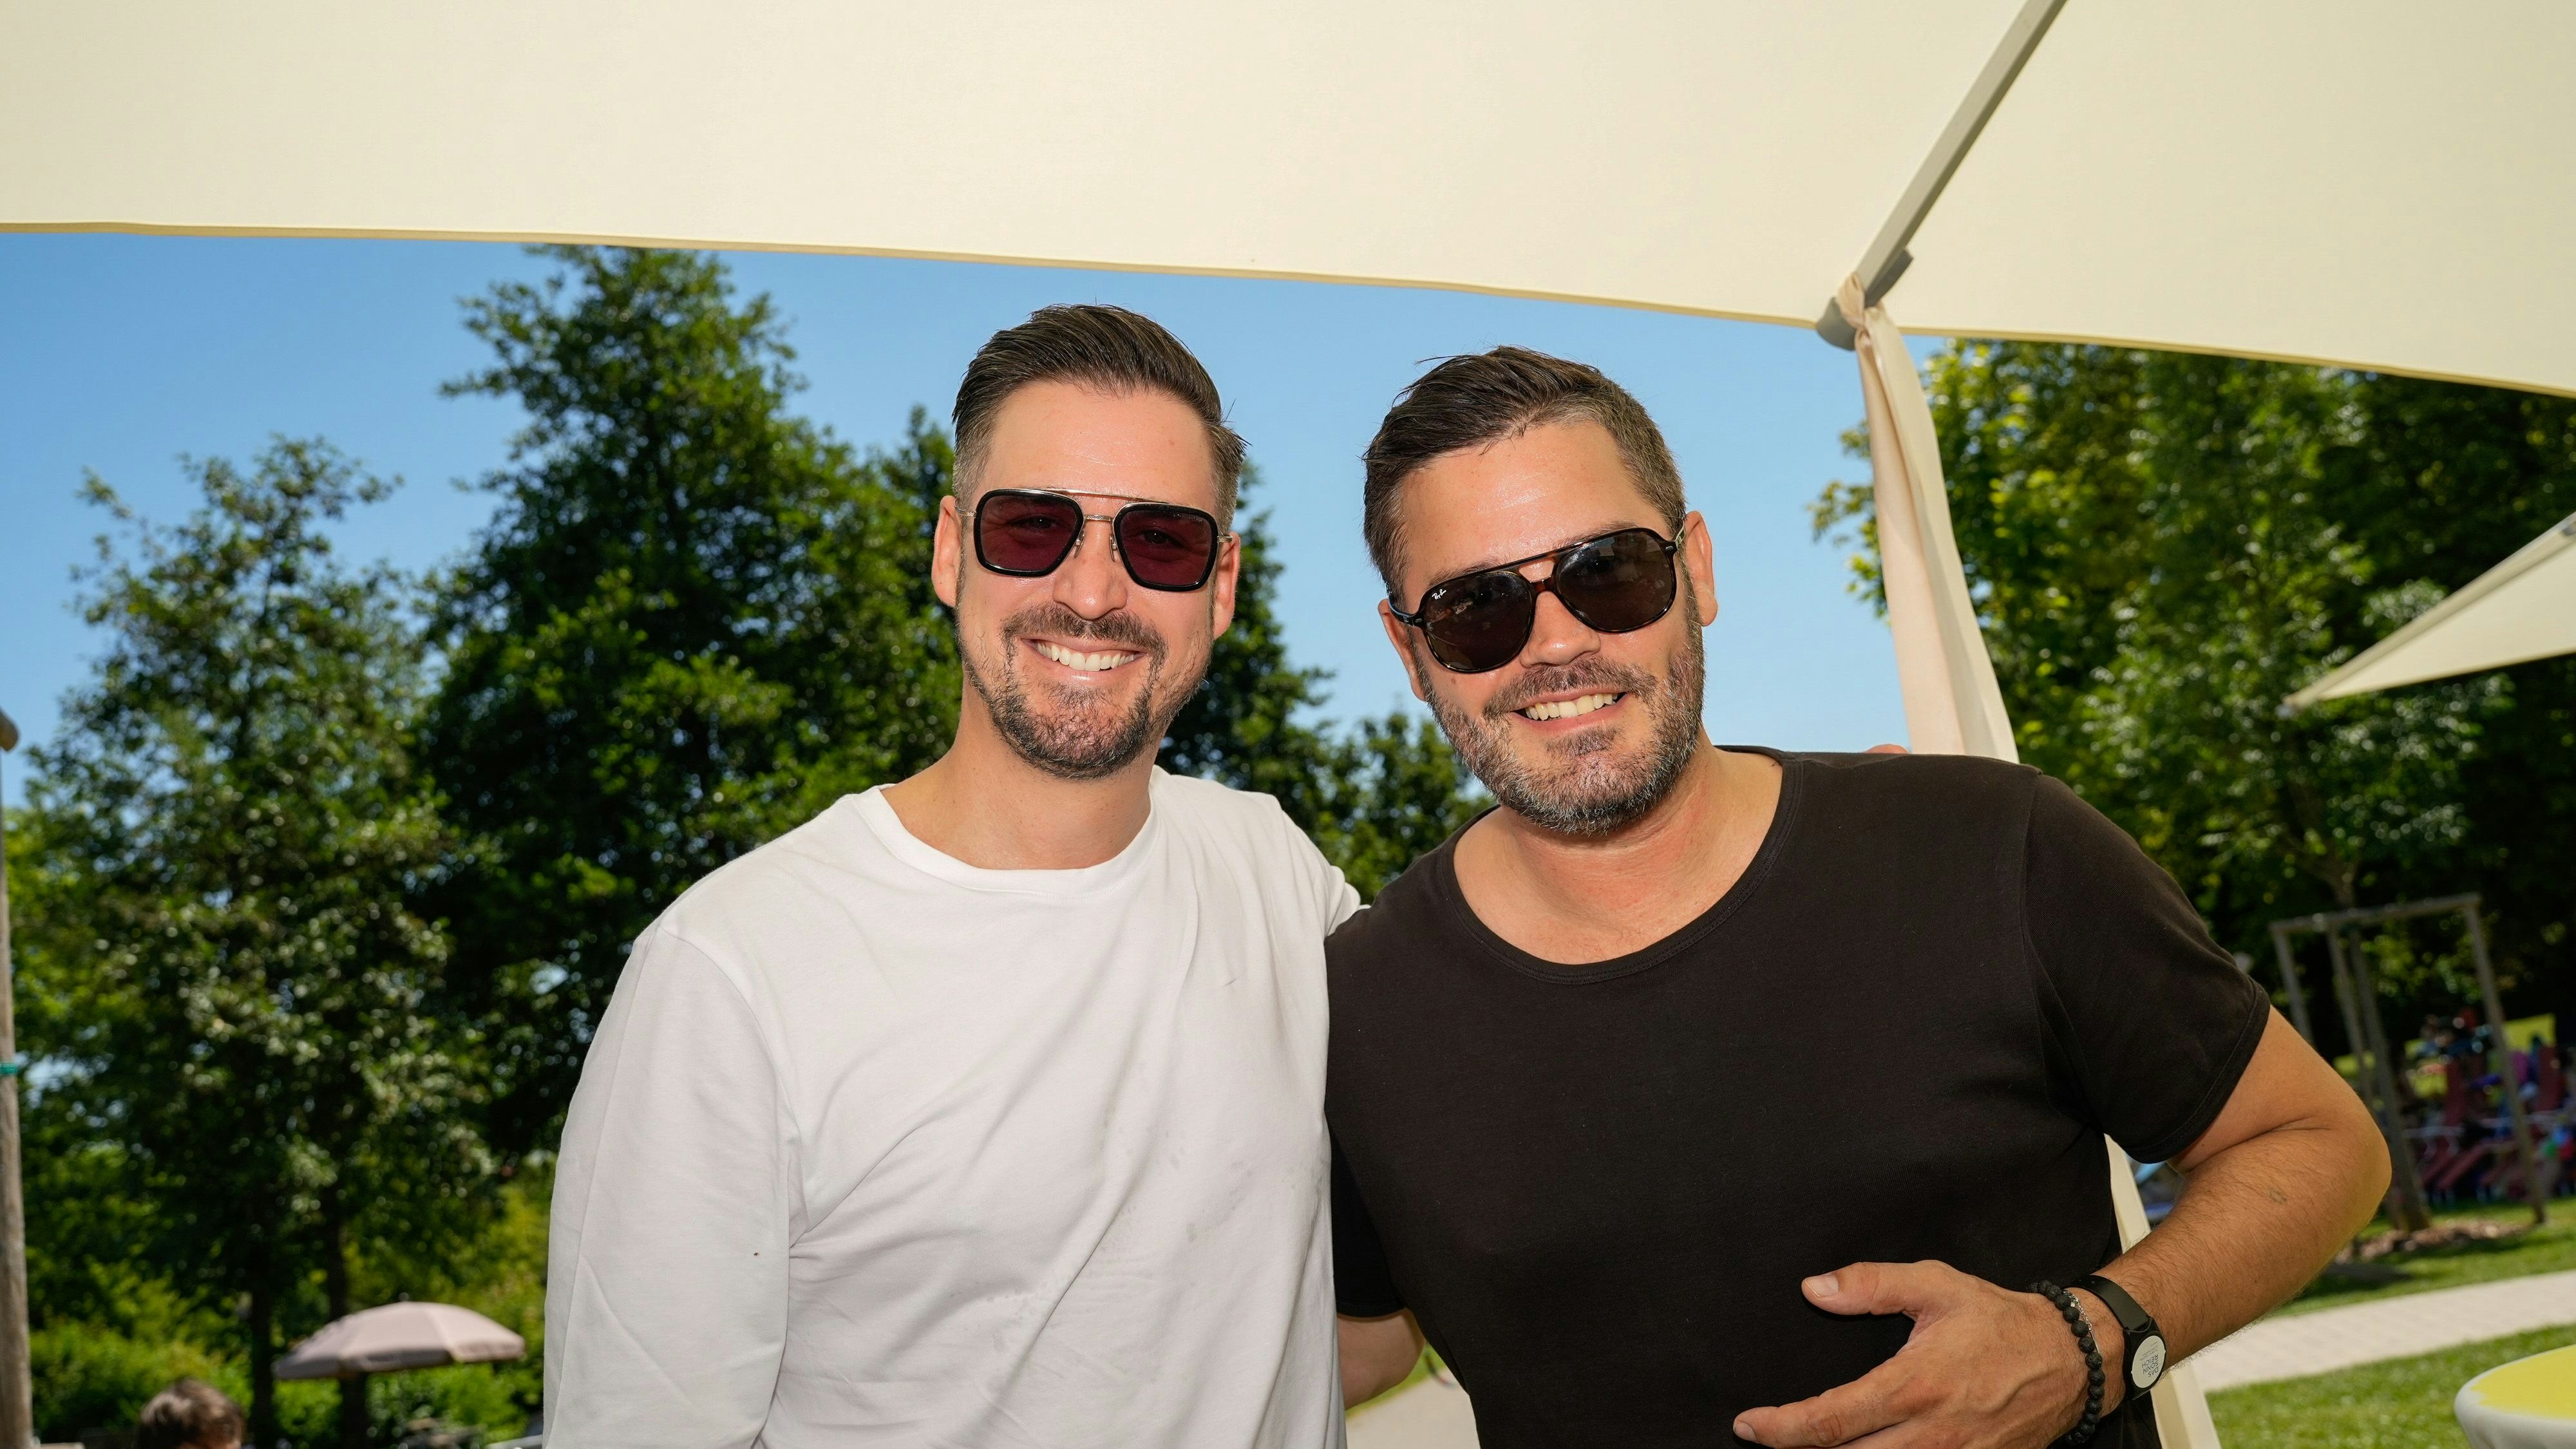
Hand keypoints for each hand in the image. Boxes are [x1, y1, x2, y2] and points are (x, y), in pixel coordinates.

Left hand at [1731, 1261, 2122, 1448]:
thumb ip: (1871, 1284)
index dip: (1782, 1429)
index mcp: (1914, 1386)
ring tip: (1807, 1447)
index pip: (1832, 1419)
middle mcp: (1933, 1434)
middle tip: (1766, 1439)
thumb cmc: (2000, 1321)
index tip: (1748, 1425)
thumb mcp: (1936, 1285)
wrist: (2072, 1360)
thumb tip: (1815, 1291)